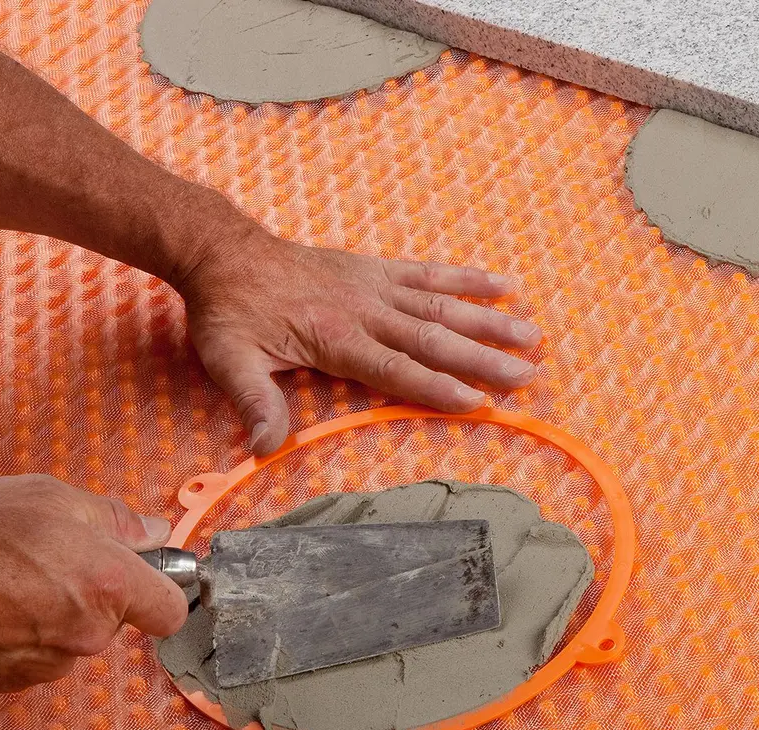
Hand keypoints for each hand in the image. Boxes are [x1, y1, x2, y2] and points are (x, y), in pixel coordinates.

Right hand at [0, 475, 187, 691]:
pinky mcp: (15, 680)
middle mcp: (87, 632)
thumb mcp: (49, 498)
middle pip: (120, 618)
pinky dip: (28, 633)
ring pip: (78, 636)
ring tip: (15, 579)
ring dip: (60, 612)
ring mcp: (50, 661)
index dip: (162, 590)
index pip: (171, 610)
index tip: (148, 575)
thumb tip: (150, 533)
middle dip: (99, 591)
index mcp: (108, 585)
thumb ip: (113, 518)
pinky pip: (41, 654)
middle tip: (57, 559)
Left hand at [177, 232, 543, 455]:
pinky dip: (468, 279)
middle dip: (484, 359)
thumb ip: (254, 402)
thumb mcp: (229, 360)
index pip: (396, 368)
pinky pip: (430, 273)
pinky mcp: (377, 269)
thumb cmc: (230, 312)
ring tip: (533, 337)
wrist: (225, 252)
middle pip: (434, 338)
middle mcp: (365, 310)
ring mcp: (376, 286)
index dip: (437, 387)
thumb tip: (267, 448)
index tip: (478, 402)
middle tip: (527, 377)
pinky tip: (505, 287)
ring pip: (442, 305)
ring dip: (490, 322)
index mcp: (336, 338)